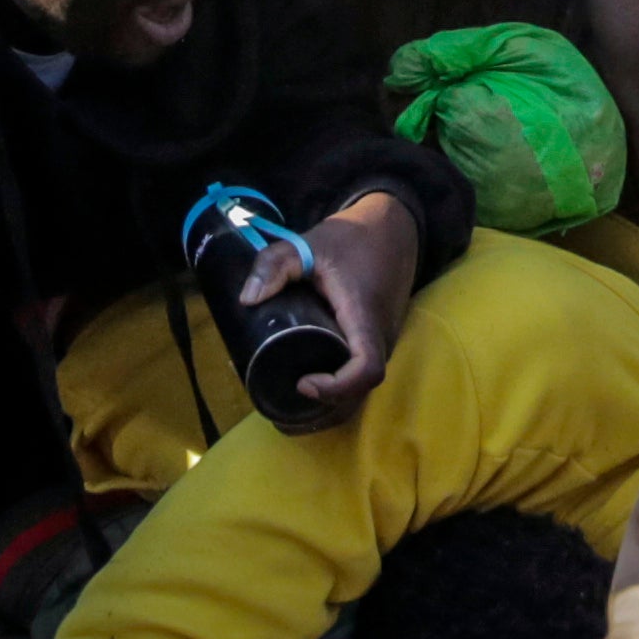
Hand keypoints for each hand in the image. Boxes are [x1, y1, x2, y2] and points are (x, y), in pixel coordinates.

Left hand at [274, 189, 418, 426]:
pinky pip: (362, 375)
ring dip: (332, 407)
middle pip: (360, 392)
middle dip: (325, 409)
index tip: (302, 383)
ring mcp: (384, 341)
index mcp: (364, 316)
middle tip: (281, 407)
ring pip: (363, 390)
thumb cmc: (350, 238)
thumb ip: (274, 265)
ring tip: (288, 409)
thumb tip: (247, 300)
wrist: (391, 229)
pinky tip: (312, 394)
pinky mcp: (379, 340)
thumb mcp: (307, 244)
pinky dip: (340, 393)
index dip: (337, 387)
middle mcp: (380, 336)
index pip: (366, 369)